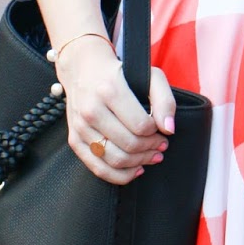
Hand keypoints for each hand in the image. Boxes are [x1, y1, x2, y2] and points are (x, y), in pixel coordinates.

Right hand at [56, 37, 176, 184]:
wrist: (83, 69)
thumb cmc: (121, 73)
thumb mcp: (150, 75)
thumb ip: (165, 100)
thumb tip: (169, 129)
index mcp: (110, 90)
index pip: (141, 125)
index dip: (157, 134)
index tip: (163, 132)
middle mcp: (91, 110)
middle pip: (129, 144)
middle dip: (151, 149)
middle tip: (161, 145)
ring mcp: (80, 127)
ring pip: (115, 159)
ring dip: (139, 163)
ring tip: (151, 156)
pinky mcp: (74, 140)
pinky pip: (98, 168)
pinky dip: (120, 175)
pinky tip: (136, 169)